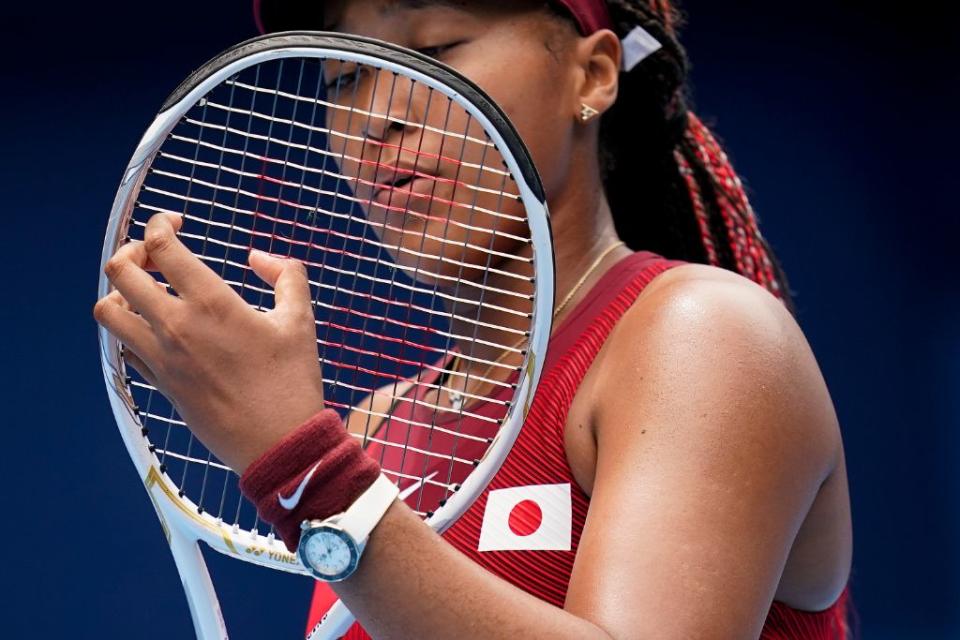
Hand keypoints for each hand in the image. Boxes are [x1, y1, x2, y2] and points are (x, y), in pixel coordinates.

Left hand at [94, 213, 324, 472]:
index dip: (160, 225)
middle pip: (120, 272)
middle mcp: (176, 326)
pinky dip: (130, 328)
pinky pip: (125, 346)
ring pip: (108, 311)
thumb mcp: (300, 321)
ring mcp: (162, 357)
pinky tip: (156, 327)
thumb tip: (260, 258)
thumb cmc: (292, 382)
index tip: (173, 223)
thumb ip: (286, 276)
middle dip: (132, 250)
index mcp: (211, 303)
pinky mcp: (160, 383)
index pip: (162, 247)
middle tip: (155, 253)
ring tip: (146, 291)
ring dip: (120, 291)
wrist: (277, 443)